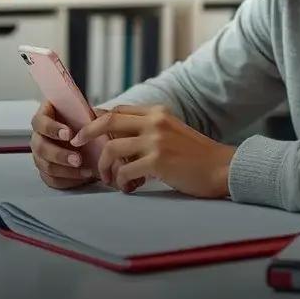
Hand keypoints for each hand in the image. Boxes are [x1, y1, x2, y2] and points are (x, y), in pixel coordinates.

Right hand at [29, 101, 97, 189]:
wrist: (90, 140)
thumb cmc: (84, 124)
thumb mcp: (88, 115)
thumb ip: (88, 116)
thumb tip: (93, 122)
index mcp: (45, 118)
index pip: (40, 122)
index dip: (51, 128)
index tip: (69, 134)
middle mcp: (39, 137)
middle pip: (40, 147)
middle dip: (59, 155)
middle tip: (77, 159)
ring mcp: (40, 156)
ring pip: (45, 166)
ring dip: (65, 170)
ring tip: (85, 171)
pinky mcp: (46, 171)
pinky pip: (51, 179)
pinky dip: (67, 180)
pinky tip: (82, 176)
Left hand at [71, 104, 235, 198]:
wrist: (222, 169)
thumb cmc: (197, 157)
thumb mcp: (172, 133)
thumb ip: (149, 131)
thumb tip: (118, 140)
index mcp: (158, 113)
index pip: (118, 110)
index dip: (96, 120)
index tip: (84, 132)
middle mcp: (155, 122)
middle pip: (109, 121)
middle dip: (87, 133)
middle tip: (77, 146)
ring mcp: (156, 140)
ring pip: (112, 149)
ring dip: (105, 167)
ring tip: (110, 180)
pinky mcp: (158, 161)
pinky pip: (125, 171)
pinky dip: (121, 182)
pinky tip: (129, 188)